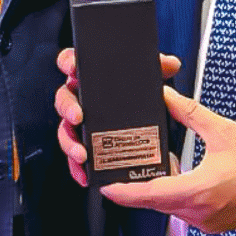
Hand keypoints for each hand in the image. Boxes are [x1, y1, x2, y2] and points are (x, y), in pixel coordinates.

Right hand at [54, 48, 181, 186]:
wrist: (146, 133)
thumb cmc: (136, 99)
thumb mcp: (146, 81)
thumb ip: (157, 69)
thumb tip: (171, 64)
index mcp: (90, 79)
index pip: (71, 63)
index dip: (69, 63)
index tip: (73, 69)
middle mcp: (80, 100)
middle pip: (63, 99)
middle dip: (68, 108)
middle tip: (78, 116)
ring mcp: (80, 125)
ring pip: (65, 131)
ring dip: (70, 142)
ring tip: (82, 153)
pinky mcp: (85, 146)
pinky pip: (74, 155)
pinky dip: (77, 167)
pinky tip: (85, 173)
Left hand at [100, 88, 235, 234]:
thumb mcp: (219, 129)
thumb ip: (188, 112)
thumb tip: (166, 96)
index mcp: (198, 191)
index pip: (150, 195)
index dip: (125, 192)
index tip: (107, 188)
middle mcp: (200, 212)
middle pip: (157, 202)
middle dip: (141, 187)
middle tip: (126, 171)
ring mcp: (207, 221)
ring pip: (171, 208)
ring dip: (162, 191)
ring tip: (161, 167)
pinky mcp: (215, 223)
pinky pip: (186, 212)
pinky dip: (179, 197)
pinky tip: (183, 179)